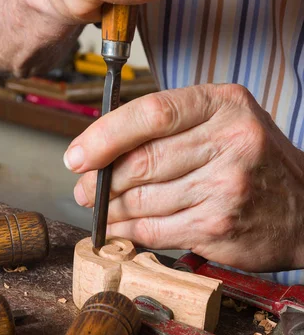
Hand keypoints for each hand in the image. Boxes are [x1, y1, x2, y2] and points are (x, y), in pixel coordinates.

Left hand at [64, 84, 303, 271]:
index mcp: (224, 104)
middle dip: (100, 179)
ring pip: (142, 200)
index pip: (151, 113)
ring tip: (99, 208)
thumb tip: (104, 147)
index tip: (78, 154)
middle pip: (141, 161)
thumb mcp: (224, 122)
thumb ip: (172, 127)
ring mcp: (225, 187)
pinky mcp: (218, 226)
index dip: (104, 135)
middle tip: (84, 187)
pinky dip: (129, 230)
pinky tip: (120, 227)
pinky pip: (155, 230)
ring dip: (110, 208)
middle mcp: (229, 142)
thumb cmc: (256, 160)